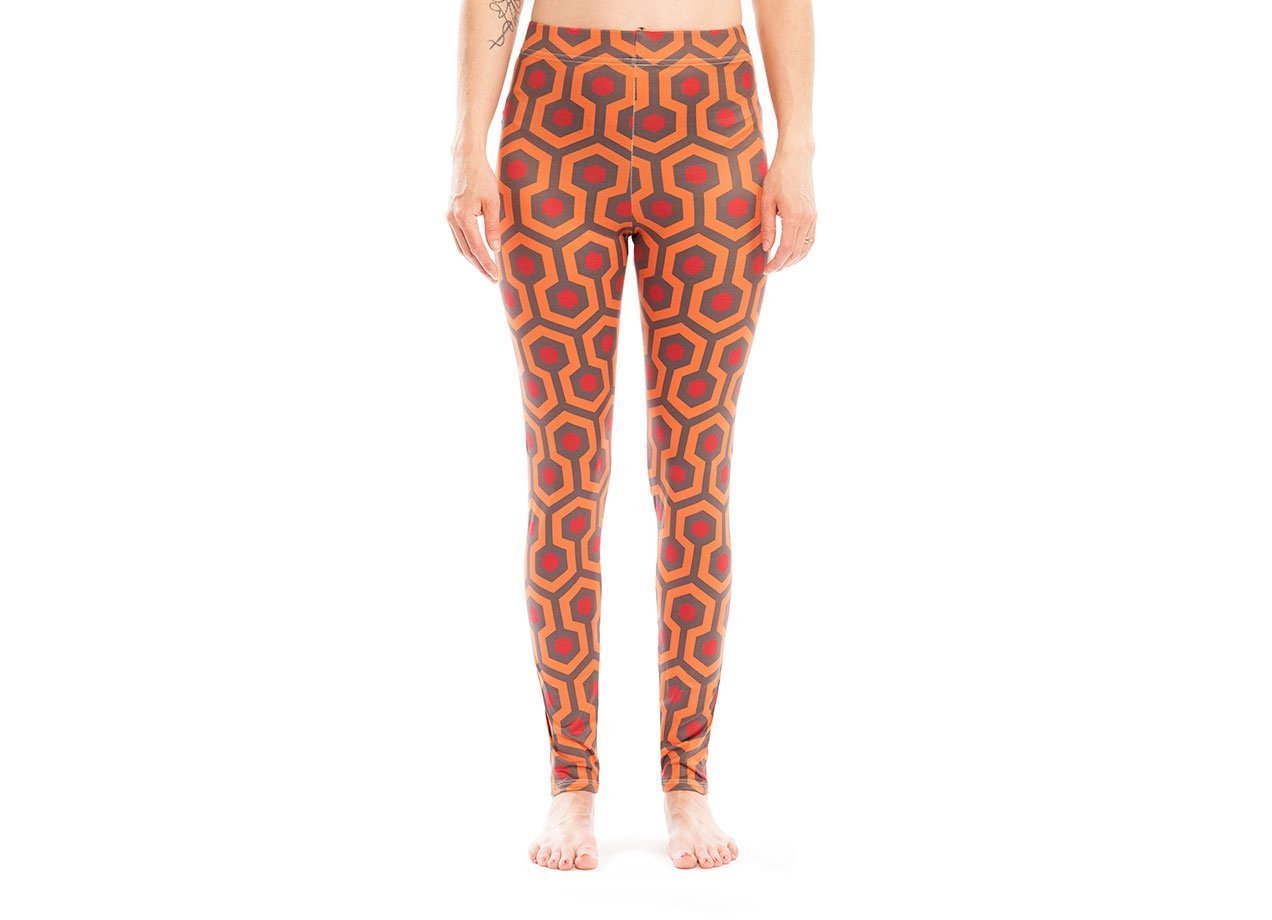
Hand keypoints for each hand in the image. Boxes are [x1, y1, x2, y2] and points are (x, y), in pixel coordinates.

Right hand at [447, 154, 500, 281]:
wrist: (465, 160)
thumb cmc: (482, 177)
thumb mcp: (493, 201)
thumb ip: (493, 226)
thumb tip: (495, 248)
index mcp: (462, 217)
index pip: (477, 248)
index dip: (487, 264)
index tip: (496, 276)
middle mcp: (452, 219)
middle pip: (467, 252)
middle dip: (480, 267)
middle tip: (493, 279)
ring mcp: (448, 218)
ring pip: (461, 247)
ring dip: (473, 260)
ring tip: (487, 271)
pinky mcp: (450, 215)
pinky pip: (458, 238)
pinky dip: (468, 249)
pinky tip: (477, 255)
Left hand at [760, 149, 816, 271]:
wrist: (796, 159)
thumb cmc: (778, 176)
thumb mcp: (766, 201)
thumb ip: (767, 226)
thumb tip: (766, 248)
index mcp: (793, 217)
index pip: (786, 249)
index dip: (776, 263)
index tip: (766, 269)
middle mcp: (806, 219)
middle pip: (796, 252)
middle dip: (784, 264)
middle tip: (771, 270)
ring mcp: (812, 217)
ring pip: (806, 248)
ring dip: (794, 260)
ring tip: (780, 264)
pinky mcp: (814, 214)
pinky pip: (811, 239)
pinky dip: (802, 250)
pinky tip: (793, 253)